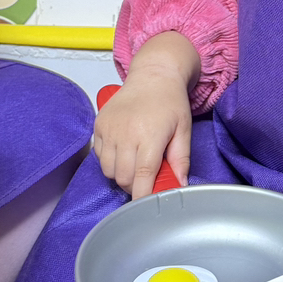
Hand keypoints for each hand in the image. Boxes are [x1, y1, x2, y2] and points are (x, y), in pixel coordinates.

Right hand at [93, 32, 200, 195]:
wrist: (153, 74)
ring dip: (120, 174)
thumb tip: (179, 185)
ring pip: (108, 170)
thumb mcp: (183, 130)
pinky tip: (123, 150)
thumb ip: (181, 160)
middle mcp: (126, 132)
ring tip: (135, 161)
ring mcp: (109, 128)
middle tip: (147, 177)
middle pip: (123, 177)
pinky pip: (99, 156)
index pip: (143, 176)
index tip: (145, 207)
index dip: (142, 196)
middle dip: (134, 184)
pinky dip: (109, 160)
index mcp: (150, 135)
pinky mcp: (99, 125)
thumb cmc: (170, 101)